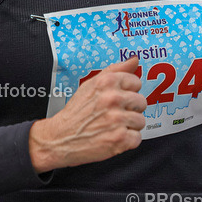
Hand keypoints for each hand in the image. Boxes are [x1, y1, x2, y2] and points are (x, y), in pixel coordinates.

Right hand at [28, 57, 145, 171]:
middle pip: (141, 102)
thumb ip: (115, 70)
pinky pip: (137, 138)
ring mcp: (117, 119)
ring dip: (129, 126)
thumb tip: (134, 60)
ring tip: (112, 127)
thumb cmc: (77, 112)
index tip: (117, 99)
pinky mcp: (119, 139)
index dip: (128, 92)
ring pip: (141, 121)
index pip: (136, 82)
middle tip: (113, 115)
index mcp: (107, 82)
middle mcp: (113, 99)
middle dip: (130, 110)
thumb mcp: (91, 85)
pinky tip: (112, 137)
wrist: (60, 138)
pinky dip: (126, 141)